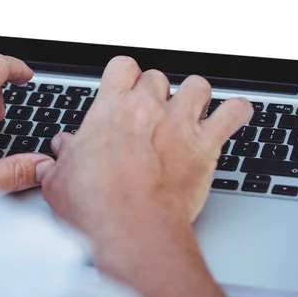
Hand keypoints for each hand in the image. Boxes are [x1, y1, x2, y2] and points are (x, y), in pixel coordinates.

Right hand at [40, 56, 252, 233]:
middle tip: (153, 116)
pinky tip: (233, 116)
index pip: (122, 67)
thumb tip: (60, 150)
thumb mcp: (61, 181)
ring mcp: (179, 123)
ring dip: (195, 98)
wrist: (132, 229)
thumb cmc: (97, 207)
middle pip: (158, 77)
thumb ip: (61, 159)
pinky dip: (237, 112)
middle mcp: (147, 108)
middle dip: (157, 93)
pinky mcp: (205, 144)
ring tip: (191, 114)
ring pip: (197, 86)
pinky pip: (234, 112)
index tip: (126, 90)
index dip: (126, 77)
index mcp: (111, 109)